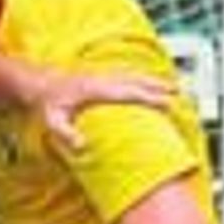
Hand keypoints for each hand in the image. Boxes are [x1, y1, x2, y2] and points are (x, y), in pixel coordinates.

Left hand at [37, 68, 174, 151]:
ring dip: (156, 82)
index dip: (150, 97)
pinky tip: (154, 84)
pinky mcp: (104, 76)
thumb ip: (65, 134)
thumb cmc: (47, 103)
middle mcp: (104, 79)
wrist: (41, 84)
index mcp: (96, 89)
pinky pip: (130, 76)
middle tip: (182, 97)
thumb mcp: (51, 121)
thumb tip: (82, 147)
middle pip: (139, 81)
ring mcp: (105, 76)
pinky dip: (145, 80)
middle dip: (161, 89)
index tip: (168, 103)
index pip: (129, 92)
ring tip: (176, 89)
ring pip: (137, 76)